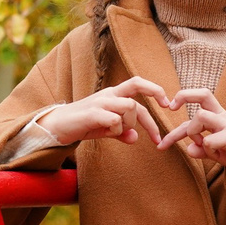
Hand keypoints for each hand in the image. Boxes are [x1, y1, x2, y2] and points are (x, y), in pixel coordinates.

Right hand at [37, 81, 166, 147]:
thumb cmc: (83, 125)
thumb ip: (121, 132)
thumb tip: (136, 138)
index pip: (139, 88)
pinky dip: (116, 130)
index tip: (168, 105)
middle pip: (137, 86)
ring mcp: (99, 102)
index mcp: (114, 94)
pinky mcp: (91, 114)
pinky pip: (114, 120)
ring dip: (130, 123)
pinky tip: (107, 133)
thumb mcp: (106, 129)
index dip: (156, 93)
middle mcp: (109, 94)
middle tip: (162, 122)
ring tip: (116, 132)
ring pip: (129, 106)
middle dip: (154, 98)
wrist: (57, 127)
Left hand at [129, 78, 225, 171]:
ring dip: (193, 132)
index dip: (181, 99)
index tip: (169, 107)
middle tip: (171, 107)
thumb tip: (189, 150)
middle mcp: (222, 116)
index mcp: (217, 115)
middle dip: (184, 96)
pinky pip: (211, 139)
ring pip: (201, 116)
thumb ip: (201, 149)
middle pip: (203, 94)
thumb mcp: (215, 151)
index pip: (198, 101)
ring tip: (201, 144)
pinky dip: (207, 148)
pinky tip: (214, 154)